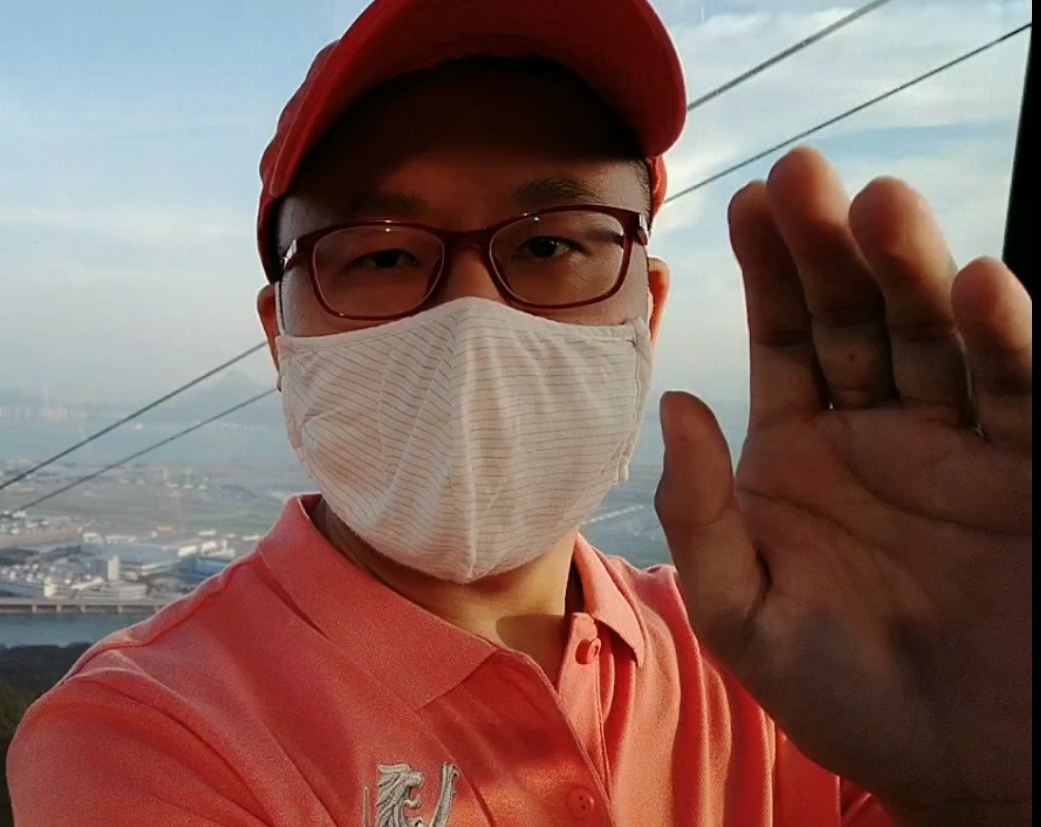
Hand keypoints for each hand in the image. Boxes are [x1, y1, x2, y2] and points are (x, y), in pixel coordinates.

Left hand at [654, 147, 1031, 823]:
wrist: (961, 769)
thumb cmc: (845, 700)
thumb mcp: (744, 616)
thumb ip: (703, 517)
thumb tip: (676, 404)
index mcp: (801, 454)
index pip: (783, 340)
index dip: (769, 272)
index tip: (747, 200)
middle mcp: (880, 433)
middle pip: (855, 318)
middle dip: (830, 248)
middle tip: (805, 173)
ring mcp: (959, 446)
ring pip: (934, 338)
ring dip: (910, 271)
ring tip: (881, 206)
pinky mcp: (1032, 470)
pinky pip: (1017, 394)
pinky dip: (1003, 339)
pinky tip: (979, 285)